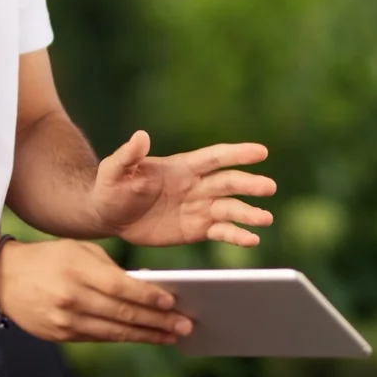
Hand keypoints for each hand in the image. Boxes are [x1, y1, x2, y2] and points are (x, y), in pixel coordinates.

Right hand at [0, 238, 193, 343]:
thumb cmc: (51, 258)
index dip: (149, 297)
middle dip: (157, 322)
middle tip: (185, 325)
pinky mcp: (59, 336)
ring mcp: (64, 321)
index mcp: (77, 270)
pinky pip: (99, 338)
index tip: (173, 303)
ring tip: (172, 335)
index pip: (121, 287)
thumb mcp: (80, 251)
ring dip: (147, 335)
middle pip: (122, 313)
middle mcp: (71, 298)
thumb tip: (149, 289)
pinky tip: (144, 336)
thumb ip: (112, 269)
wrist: (4, 278)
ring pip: (114, 332)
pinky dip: (124, 337)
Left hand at [89, 132, 276, 246]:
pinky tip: (251, 240)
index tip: (261, 152)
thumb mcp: (114, 170)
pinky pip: (221, 232)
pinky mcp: (197, 230)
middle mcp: (196, 186)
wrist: (107, 215)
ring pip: (230, 209)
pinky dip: (237, 235)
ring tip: (265, 220)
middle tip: (269, 187)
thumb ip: (129, 155)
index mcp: (182, 167)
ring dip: (249, 213)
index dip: (238, 154)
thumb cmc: (110, 187)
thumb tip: (140, 136)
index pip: (215, 158)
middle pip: (228, 183)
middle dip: (249, 185)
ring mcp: (199, 208)